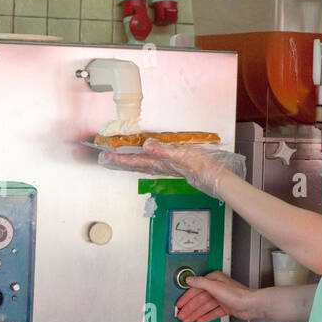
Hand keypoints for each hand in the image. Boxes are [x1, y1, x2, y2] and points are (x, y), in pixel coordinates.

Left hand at [97, 139, 244, 198]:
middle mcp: (160, 166)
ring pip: (142, 164)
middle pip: (135, 164)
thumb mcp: (181, 154)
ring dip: (130, 162)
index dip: (120, 157)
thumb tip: (146, 145)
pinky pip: (151, 163)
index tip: (107, 154)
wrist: (214, 175)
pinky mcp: (172, 166)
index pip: (135, 160)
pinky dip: (142, 161)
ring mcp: (166, 167)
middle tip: (106, 158)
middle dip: (121, 161)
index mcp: (160, 163)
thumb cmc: (200, 165)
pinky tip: (145, 159)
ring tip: (119, 159)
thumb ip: (162, 150)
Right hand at [176, 271, 253, 321]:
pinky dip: (206, 316)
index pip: (196, 289)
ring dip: (195, 313)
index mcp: (214, 280)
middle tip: (181, 315)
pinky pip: (212, 312)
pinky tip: (199, 319)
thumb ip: (200, 283)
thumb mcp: (215, 286)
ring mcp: (221, 298)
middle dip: (189, 308)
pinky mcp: (225, 306)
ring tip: (187, 320)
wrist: (250, 305)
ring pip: (205, 306)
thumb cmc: (237, 294)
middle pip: (199, 299)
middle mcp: (217, 288)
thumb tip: (189, 279)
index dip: (186, 297)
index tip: (179, 304)